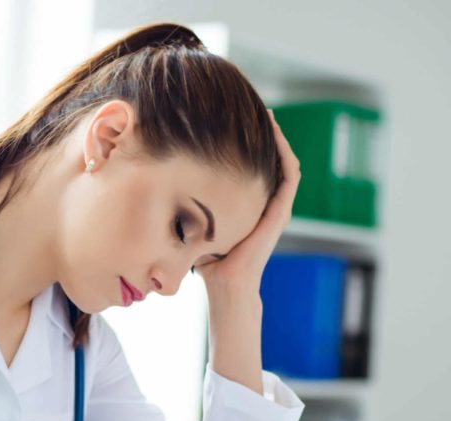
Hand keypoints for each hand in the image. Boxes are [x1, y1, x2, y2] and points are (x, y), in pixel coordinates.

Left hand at [196, 109, 300, 295]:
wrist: (226, 284)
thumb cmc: (208, 260)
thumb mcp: (196, 222)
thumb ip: (188, 203)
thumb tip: (160, 181)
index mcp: (249, 202)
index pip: (252, 165)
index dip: (246, 142)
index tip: (231, 119)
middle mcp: (266, 202)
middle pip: (270, 158)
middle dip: (262, 133)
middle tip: (249, 106)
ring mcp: (276, 206)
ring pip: (284, 161)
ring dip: (278, 137)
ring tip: (267, 115)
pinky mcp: (281, 212)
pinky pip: (290, 175)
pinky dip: (285, 153)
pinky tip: (276, 134)